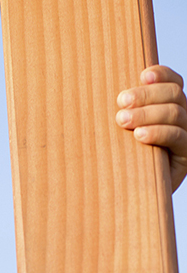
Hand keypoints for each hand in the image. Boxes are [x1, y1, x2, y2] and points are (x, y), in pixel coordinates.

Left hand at [116, 65, 186, 191]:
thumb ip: (118, 113)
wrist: (125, 198)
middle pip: (174, 94)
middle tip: (122, 103)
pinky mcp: (184, 157)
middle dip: (147, 95)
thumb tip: (95, 90)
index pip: (173, 83)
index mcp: (166, 108)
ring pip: (176, 113)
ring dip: (148, 113)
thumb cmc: (114, 159)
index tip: (143, 76)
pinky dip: (159, 133)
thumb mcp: (114, 134)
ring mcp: (185, 137)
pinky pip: (179, 137)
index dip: (162, 75)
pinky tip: (140, 135)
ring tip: (123, 120)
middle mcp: (181, 119)